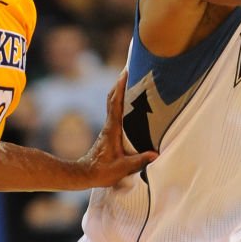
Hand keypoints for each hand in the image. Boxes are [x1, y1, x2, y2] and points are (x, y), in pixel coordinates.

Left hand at [79, 70, 157, 186]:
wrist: (85, 175)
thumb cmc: (102, 172)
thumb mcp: (122, 168)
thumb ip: (138, 161)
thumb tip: (156, 154)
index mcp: (112, 129)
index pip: (116, 104)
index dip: (121, 87)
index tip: (126, 72)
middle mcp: (110, 125)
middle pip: (113, 97)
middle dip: (120, 82)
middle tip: (130, 67)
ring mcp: (109, 127)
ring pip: (113, 102)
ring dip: (120, 89)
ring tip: (130, 77)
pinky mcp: (109, 131)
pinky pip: (115, 110)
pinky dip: (120, 99)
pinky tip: (128, 98)